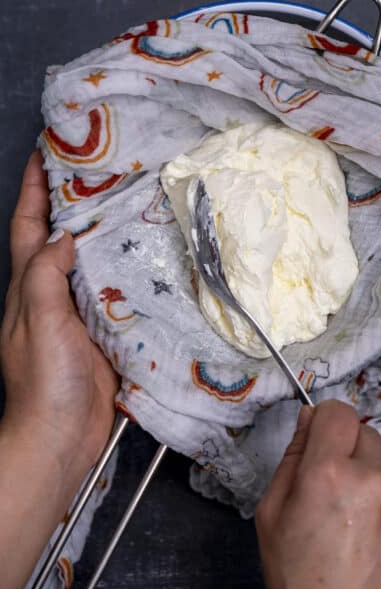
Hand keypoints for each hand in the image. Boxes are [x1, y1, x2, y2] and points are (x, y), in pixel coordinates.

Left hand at [1, 151, 118, 479]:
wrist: (61, 435)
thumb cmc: (44, 379)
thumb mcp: (40, 320)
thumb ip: (47, 275)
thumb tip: (64, 234)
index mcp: (28, 287)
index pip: (29, 226)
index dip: (34, 189)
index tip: (46, 153)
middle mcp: (51, 293)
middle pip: (58, 236)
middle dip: (70, 201)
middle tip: (97, 171)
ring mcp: (78, 311)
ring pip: (88, 260)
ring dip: (100, 231)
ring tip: (125, 201)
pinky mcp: (104, 329)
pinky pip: (114, 289)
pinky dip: (124, 267)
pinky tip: (145, 255)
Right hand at [255, 400, 380, 588]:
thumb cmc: (294, 571)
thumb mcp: (271, 510)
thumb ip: (292, 456)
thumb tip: (309, 417)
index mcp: (327, 472)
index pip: (339, 410)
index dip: (326, 419)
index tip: (320, 436)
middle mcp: (370, 479)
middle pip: (364, 433)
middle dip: (347, 449)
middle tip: (331, 483)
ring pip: (380, 467)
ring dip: (366, 480)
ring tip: (349, 521)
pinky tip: (369, 536)